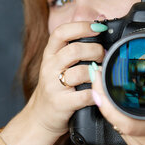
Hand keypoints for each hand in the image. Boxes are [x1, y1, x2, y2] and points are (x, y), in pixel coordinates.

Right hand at [24, 22, 104, 141]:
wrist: (40, 117)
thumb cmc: (55, 87)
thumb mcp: (57, 64)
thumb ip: (73, 48)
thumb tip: (99, 28)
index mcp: (49, 54)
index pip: (61, 32)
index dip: (81, 27)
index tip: (98, 28)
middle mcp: (49, 68)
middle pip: (75, 50)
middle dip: (95, 50)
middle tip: (104, 55)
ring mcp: (54, 86)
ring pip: (80, 72)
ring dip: (97, 71)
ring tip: (103, 73)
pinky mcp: (61, 103)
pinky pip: (84, 95)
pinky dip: (97, 92)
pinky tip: (101, 91)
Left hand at [91, 40, 144, 144]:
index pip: (129, 123)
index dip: (110, 106)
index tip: (100, 85)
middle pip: (114, 120)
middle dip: (100, 96)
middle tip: (96, 72)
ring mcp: (137, 144)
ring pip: (112, 122)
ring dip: (103, 101)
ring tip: (98, 78)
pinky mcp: (131, 143)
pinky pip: (115, 124)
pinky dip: (109, 108)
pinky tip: (106, 93)